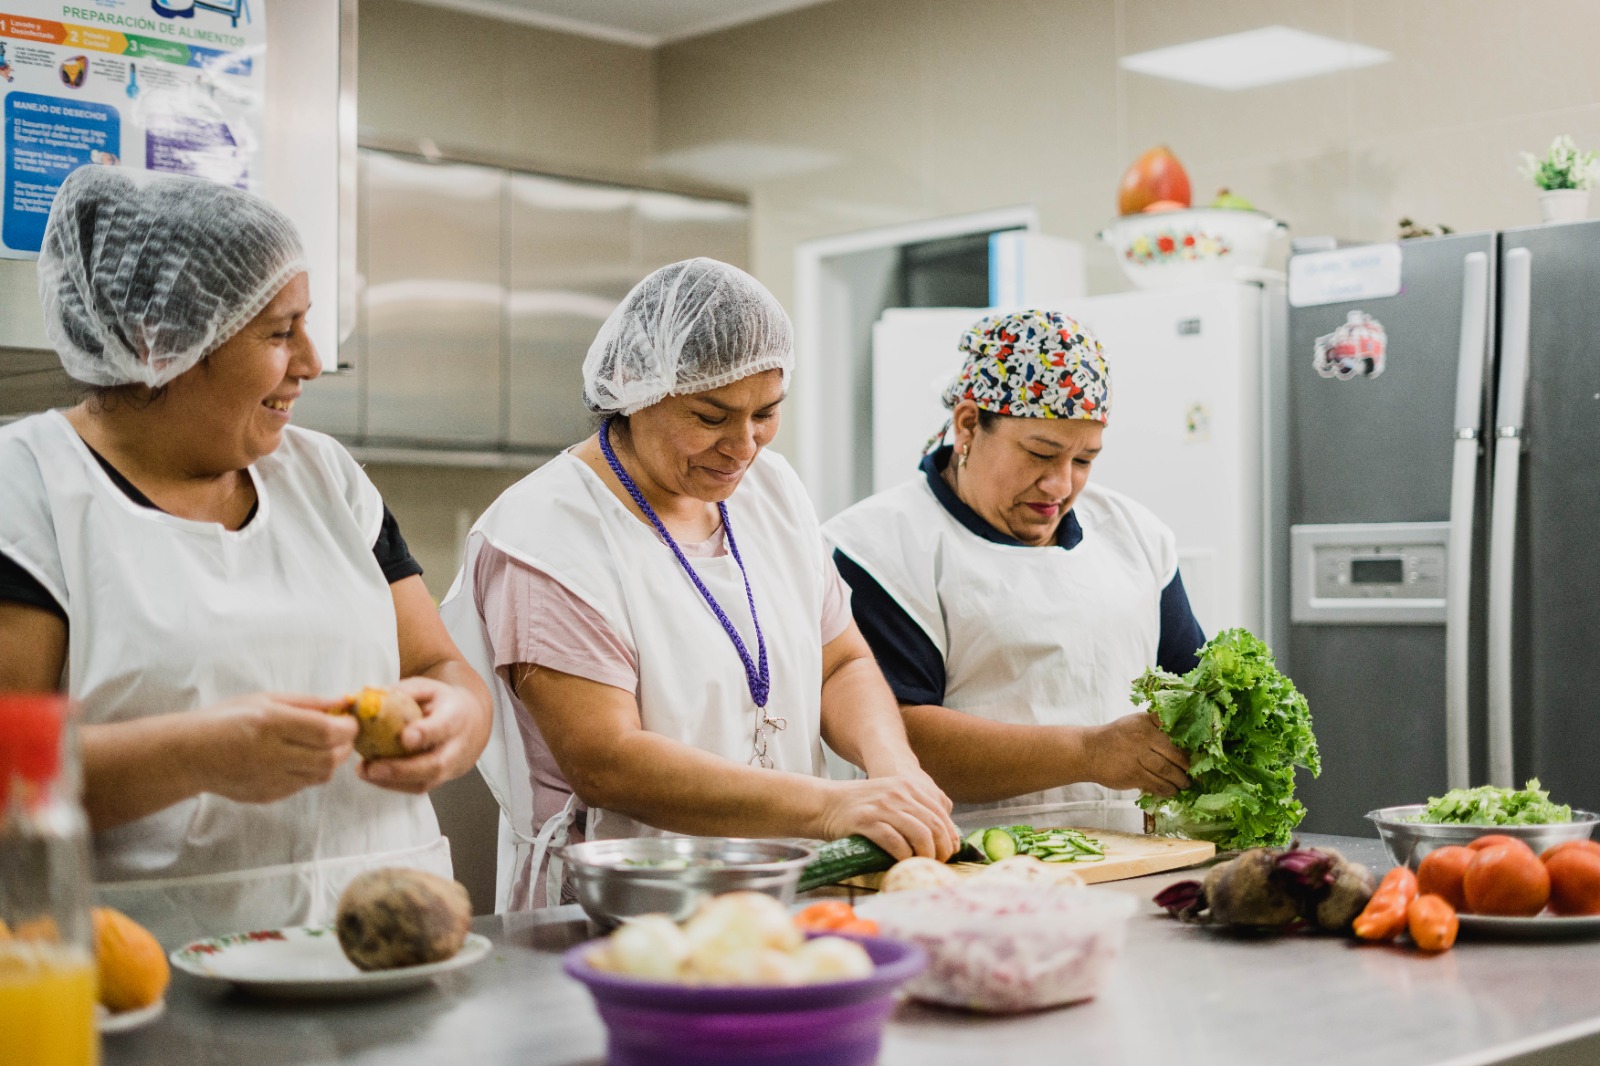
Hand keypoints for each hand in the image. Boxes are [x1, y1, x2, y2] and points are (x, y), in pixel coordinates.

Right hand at [188, 692, 357, 803]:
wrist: (190, 754)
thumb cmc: (227, 719)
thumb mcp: (266, 699)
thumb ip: (307, 702)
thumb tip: (343, 701)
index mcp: (271, 724)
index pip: (327, 732)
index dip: (347, 727)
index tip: (350, 719)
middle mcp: (272, 754)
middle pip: (330, 758)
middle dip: (345, 745)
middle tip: (343, 733)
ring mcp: (270, 780)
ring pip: (321, 776)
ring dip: (331, 760)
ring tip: (322, 745)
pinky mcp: (268, 796)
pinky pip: (303, 785)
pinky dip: (312, 772)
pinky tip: (300, 758)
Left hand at [356, 676, 484, 794]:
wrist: (469, 726)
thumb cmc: (442, 704)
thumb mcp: (428, 688)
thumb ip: (402, 690)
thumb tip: (367, 691)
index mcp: (455, 717)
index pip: (444, 727)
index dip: (426, 733)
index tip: (405, 737)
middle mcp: (456, 746)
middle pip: (435, 764)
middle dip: (403, 769)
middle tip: (373, 767)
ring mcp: (449, 767)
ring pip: (424, 781)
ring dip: (392, 780)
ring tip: (364, 771)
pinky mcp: (439, 780)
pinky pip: (416, 787)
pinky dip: (391, 784)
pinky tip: (370, 774)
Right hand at [818, 774, 961, 861]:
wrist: (825, 803)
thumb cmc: (859, 808)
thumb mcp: (890, 798)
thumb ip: (912, 810)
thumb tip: (939, 836)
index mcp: (907, 787)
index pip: (940, 813)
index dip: (950, 835)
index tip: (951, 851)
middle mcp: (898, 794)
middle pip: (934, 825)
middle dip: (942, 848)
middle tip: (939, 862)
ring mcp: (883, 807)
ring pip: (919, 834)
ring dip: (925, 854)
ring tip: (923, 864)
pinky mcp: (868, 822)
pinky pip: (896, 842)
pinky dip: (904, 856)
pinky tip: (902, 862)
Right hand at [1087, 713, 1191, 796]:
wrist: (1089, 751)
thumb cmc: (1117, 737)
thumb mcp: (1136, 722)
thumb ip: (1157, 726)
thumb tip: (1185, 740)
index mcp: (1146, 722)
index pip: (1175, 731)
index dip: (1190, 743)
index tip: (1201, 752)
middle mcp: (1143, 737)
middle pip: (1176, 754)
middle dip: (1188, 766)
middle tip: (1194, 773)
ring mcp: (1138, 757)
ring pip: (1168, 771)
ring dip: (1180, 781)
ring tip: (1185, 784)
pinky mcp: (1133, 774)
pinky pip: (1156, 784)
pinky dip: (1167, 789)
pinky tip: (1171, 791)